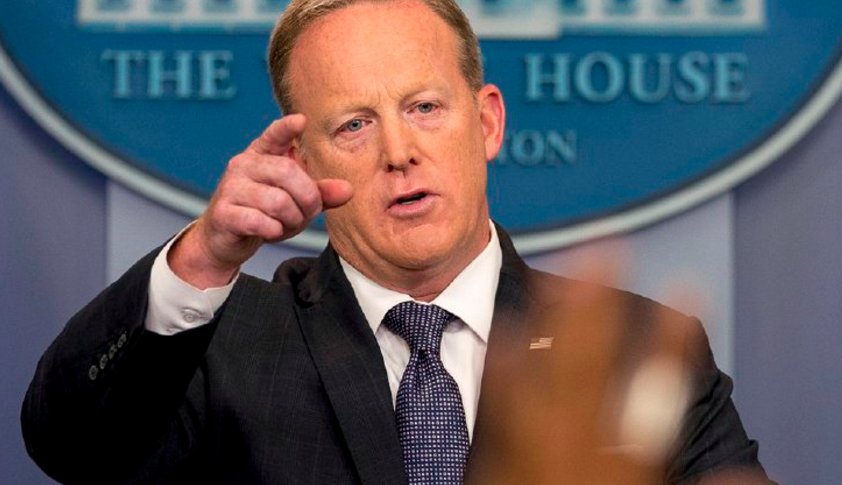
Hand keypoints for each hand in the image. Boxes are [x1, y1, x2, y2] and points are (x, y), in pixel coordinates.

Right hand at [169, 114, 352, 288]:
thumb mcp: (296, 201)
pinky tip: (270, 231)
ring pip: (278, 202)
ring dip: (292, 220)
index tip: (301, 120)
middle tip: (307, 214)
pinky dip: (274, 231)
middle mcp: (243, 164)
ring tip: (286, 225)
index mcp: (262, 154)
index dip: (286, 128)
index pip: (274, 135)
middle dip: (308, 199)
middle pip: (288, 173)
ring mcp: (230, 187)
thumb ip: (321, 193)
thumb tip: (348, 190)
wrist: (226, 239)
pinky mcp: (223, 212)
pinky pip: (260, 221)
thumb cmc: (265, 213)